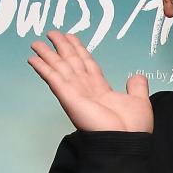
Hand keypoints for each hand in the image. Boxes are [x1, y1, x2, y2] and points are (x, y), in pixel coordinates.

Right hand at [29, 30, 153, 132]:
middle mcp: (86, 90)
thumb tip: (136, 76)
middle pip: (71, 63)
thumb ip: (137, 87)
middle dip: (62, 47)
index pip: (87, 65)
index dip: (79, 51)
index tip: (71, 38)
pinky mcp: (69, 98)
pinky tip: (34, 59)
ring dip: (48, 55)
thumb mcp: (139, 100)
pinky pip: (54, 79)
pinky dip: (43, 68)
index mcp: (101, 90)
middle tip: (52, 32)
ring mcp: (76, 94)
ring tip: (37, 42)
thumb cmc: (133, 126)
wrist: (126, 140)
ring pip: (60, 68)